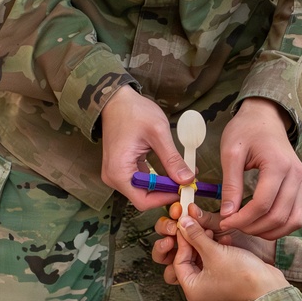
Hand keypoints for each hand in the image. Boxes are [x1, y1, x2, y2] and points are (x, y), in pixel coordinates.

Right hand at [100, 86, 194, 210]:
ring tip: (183, 174)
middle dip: (166, 192)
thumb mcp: (157, 133)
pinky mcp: (122, 168)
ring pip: (144, 190)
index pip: (143, 201)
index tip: (184, 189)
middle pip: (144, 197)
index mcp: (119, 172)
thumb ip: (172, 159)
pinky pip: (142, 181)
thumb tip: (187, 179)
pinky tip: (172, 169)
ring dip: (164, 185)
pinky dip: (158, 178)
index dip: (165, 199)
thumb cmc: (133, 112)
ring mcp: (117, 174)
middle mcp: (114, 178)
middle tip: (187, 182)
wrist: (116, 99)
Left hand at [172, 215, 288, 300]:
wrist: (268, 286)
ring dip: (206, 243)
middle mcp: (199, 289)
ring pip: (201, 258)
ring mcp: (211, 284)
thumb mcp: (215, 252)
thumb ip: (196, 236)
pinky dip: (217, 250)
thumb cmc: (242, 275)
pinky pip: (213, 261)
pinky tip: (225, 239)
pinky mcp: (223, 278)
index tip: (186, 224)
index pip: (178, 260)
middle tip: (197, 226)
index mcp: (192, 289)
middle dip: (194, 242)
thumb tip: (183, 223)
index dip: (182, 240)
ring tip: (213, 232)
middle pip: (188, 259)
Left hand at [218, 97, 301, 238]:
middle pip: (278, 216)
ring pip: (292, 221)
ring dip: (269, 230)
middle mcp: (296, 176)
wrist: (264, 117)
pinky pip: (298, 216)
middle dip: (253, 227)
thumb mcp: (231, 153)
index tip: (224, 221)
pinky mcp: (301, 187)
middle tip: (232, 225)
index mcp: (278, 165)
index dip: (242, 219)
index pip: (263, 204)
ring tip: (247, 227)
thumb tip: (227, 213)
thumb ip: (231, 184)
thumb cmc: (246, 130)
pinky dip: (282, 226)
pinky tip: (262, 224)